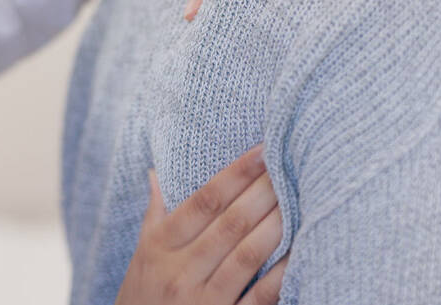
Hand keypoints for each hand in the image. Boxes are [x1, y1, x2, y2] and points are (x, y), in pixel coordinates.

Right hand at [115, 146, 288, 304]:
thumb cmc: (143, 296)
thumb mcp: (142, 255)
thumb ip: (155, 213)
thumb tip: (157, 172)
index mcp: (160, 246)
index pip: (203, 200)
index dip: (235, 174)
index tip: (262, 151)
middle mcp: (179, 271)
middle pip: (229, 222)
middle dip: (262, 192)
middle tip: (288, 164)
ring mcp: (201, 300)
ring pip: (246, 255)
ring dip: (275, 225)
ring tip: (297, 199)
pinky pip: (258, 297)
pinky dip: (279, 274)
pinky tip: (298, 252)